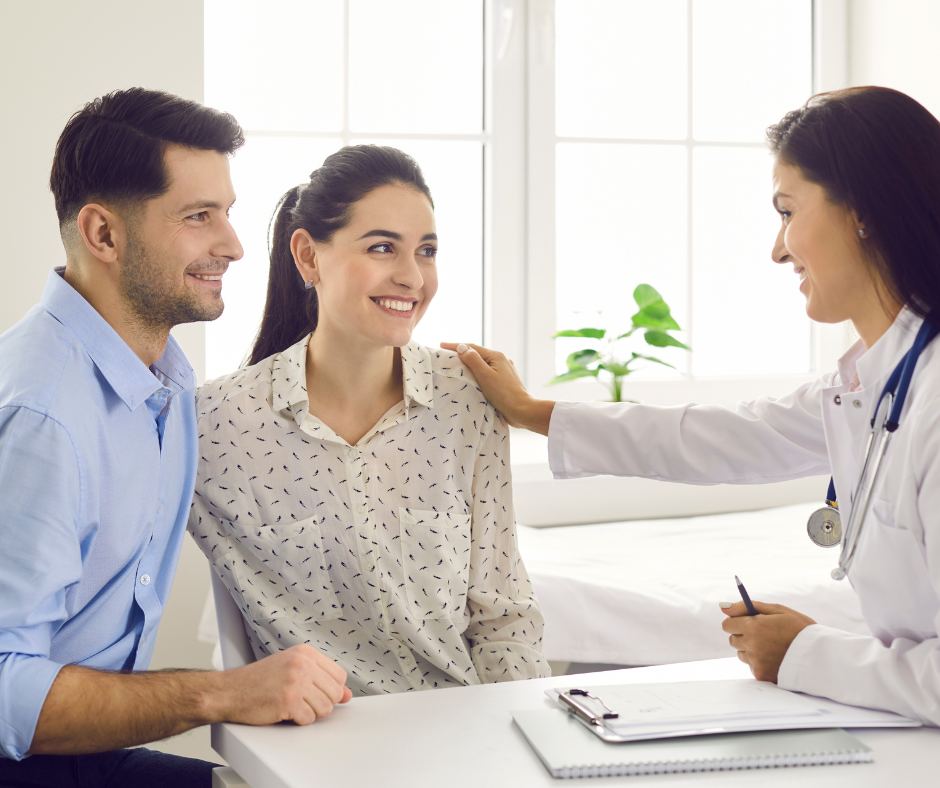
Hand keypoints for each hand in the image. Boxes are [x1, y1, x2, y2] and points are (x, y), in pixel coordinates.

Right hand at [218, 644, 352, 725]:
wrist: (230, 691)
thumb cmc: (259, 681)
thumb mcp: (292, 670)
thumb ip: (321, 679)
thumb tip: (347, 694)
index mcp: (306, 653)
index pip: (339, 675)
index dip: (331, 689)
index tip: (316, 693)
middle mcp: (303, 664)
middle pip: (335, 693)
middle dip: (321, 703)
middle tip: (302, 702)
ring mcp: (296, 681)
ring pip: (325, 708)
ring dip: (310, 713)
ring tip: (293, 706)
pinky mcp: (288, 701)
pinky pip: (309, 719)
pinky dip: (298, 721)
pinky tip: (285, 712)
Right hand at [440, 342, 553, 433]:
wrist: (522, 410)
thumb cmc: (503, 394)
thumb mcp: (485, 376)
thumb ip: (473, 360)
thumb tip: (462, 347)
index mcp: (496, 356)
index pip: (472, 347)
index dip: (456, 345)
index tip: (441, 345)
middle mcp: (502, 360)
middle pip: (478, 353)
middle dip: (463, 352)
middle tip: (446, 354)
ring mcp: (505, 370)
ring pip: (483, 363)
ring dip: (470, 362)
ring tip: (457, 364)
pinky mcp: (505, 381)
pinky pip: (488, 372)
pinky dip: (478, 372)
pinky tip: (474, 377)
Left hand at [720, 601, 815, 682]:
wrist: (821, 656)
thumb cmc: (800, 629)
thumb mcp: (777, 610)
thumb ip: (747, 607)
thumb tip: (724, 606)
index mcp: (753, 626)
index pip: (727, 624)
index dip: (736, 622)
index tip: (746, 622)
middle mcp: (751, 645)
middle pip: (733, 640)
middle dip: (743, 635)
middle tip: (762, 635)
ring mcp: (756, 662)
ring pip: (742, 653)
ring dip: (751, 650)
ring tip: (772, 647)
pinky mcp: (761, 675)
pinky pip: (752, 666)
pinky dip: (760, 662)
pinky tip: (776, 659)